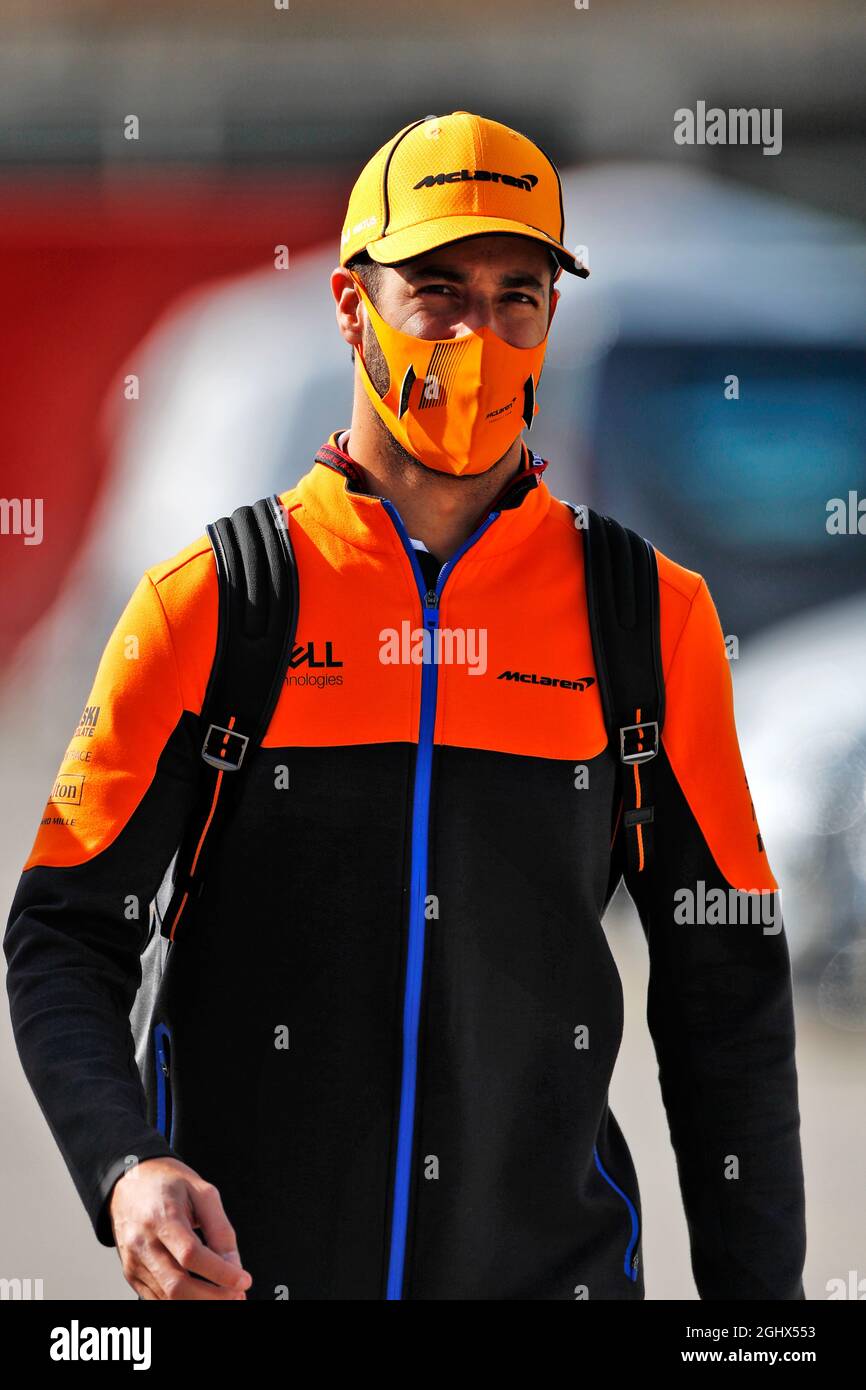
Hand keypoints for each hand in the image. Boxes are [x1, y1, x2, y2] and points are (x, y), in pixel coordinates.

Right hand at [109, 1156, 252, 1299]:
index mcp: (161, 1217)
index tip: (243, 1281)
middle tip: (237, 1296)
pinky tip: (201, 1297)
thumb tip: (233, 1265)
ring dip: (199, 1304)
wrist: (129, 1182)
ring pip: (166, 1298)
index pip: (191, 1254)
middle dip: (212, 1298)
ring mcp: (134, 1262)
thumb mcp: (202, 1192)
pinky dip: (181, 1303)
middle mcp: (143, 1243)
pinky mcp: (131, 1274)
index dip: (220, 1273)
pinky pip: (156, 1299)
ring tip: (224, 1297)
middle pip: (177, 1285)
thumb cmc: (167, 1183)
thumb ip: (220, 1229)